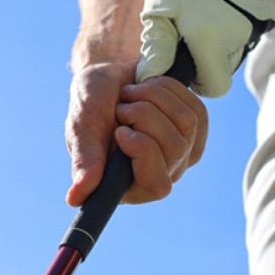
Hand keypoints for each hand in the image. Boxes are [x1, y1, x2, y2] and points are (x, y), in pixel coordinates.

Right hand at [65, 62, 207, 205]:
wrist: (108, 75)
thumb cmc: (90, 103)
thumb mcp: (81, 129)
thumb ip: (84, 160)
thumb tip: (76, 199)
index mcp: (128, 185)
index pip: (157, 185)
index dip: (143, 150)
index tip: (119, 130)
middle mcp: (158, 174)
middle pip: (174, 147)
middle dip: (144, 113)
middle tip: (121, 107)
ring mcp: (181, 153)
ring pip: (187, 123)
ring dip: (155, 97)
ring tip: (132, 94)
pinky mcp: (195, 131)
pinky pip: (198, 110)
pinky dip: (171, 90)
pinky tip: (151, 88)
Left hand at [136, 0, 274, 96]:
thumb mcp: (158, 11)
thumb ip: (156, 50)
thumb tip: (150, 79)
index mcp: (213, 40)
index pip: (215, 87)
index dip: (200, 82)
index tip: (189, 65)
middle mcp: (241, 35)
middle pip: (225, 68)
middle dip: (208, 58)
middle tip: (192, 31)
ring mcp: (259, 21)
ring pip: (238, 49)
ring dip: (223, 41)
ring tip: (206, 14)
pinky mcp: (270, 7)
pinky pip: (251, 29)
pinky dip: (237, 25)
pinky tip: (222, 5)